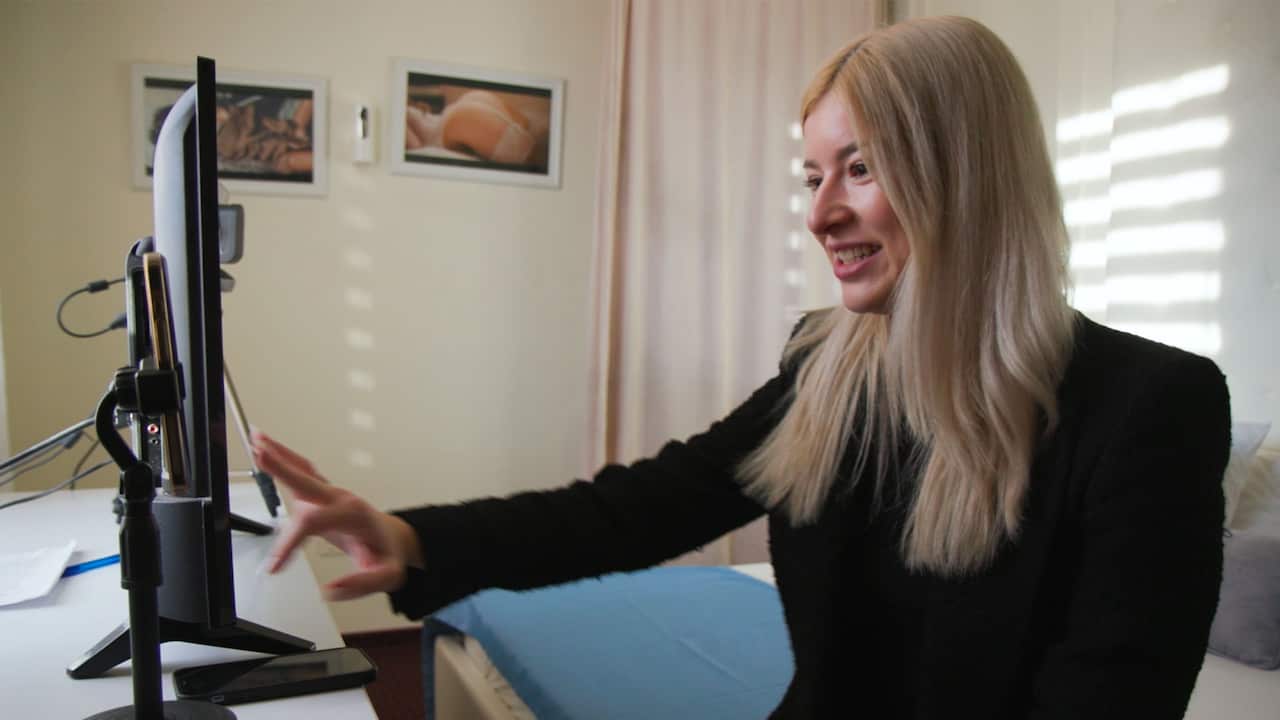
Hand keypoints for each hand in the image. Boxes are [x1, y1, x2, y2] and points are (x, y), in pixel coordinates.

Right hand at [251, 430, 421, 600]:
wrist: (391, 538)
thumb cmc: (387, 554)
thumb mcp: (387, 575)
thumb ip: (363, 583)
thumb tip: (331, 589)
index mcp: (352, 515)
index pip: (313, 523)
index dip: (290, 543)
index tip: (274, 566)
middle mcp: (341, 498)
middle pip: (307, 480)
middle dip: (283, 469)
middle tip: (261, 454)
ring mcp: (332, 492)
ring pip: (303, 469)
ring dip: (280, 453)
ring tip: (256, 438)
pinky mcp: (324, 492)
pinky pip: (302, 470)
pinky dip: (284, 457)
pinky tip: (266, 446)